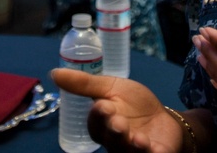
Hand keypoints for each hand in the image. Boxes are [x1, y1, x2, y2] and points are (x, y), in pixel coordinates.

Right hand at [50, 69, 185, 152]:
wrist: (162, 118)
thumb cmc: (132, 104)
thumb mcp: (110, 88)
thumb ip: (84, 84)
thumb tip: (54, 72)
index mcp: (102, 126)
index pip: (95, 124)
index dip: (98, 116)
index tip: (102, 105)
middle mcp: (116, 142)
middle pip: (111, 140)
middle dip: (114, 131)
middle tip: (119, 122)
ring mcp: (135, 151)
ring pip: (129, 152)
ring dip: (132, 144)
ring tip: (138, 138)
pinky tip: (152, 146)